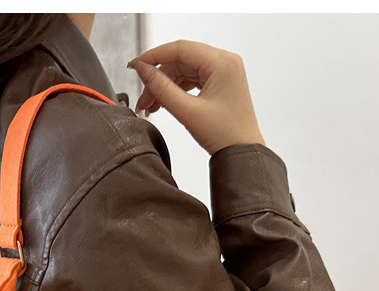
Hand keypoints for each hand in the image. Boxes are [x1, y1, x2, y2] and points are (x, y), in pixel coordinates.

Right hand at [127, 40, 266, 156]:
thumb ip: (162, 88)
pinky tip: (164, 102)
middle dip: (158, 77)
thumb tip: (144, 71)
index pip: (180, 48)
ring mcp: (222, 73)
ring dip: (165, 85)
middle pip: (180, 60)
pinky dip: (175, 90)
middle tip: (143, 96)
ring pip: (184, 70)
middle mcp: (224, 63)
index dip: (153, 56)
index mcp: (222, 62)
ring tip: (151, 104)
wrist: (242, 153)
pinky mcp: (219, 84)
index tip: (136, 65)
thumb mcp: (187, 111)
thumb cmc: (226, 135)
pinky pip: (191, 79)